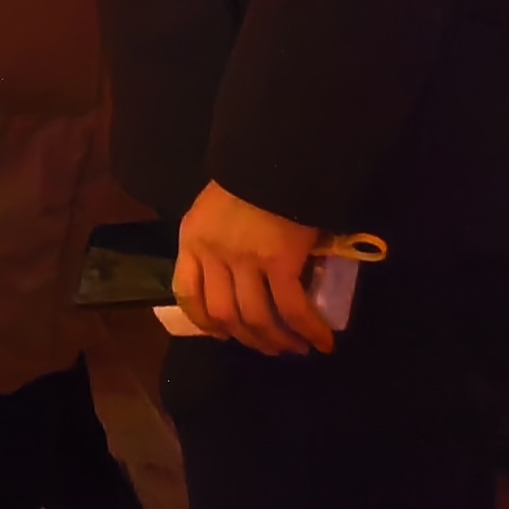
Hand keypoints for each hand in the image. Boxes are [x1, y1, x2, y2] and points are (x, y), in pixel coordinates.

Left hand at [175, 181, 335, 355]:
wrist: (272, 160)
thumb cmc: (245, 183)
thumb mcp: (211, 212)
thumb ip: (214, 243)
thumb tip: (233, 278)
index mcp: (191, 239)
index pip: (186, 292)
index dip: (204, 321)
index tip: (223, 335)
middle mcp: (211, 253)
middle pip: (223, 313)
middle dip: (247, 338)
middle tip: (269, 347)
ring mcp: (244, 260)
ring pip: (256, 317)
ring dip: (277, 341)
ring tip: (296, 348)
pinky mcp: (278, 263)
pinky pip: (292, 308)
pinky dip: (308, 329)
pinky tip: (322, 341)